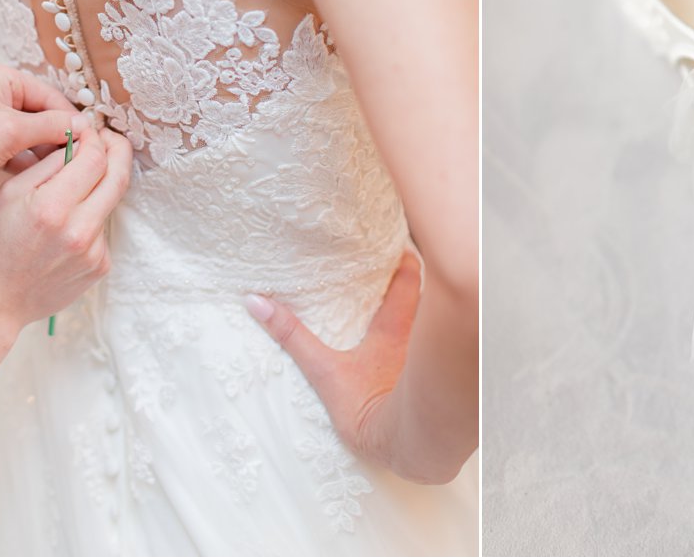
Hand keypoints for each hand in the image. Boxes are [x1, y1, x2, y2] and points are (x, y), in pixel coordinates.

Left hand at [0, 62, 81, 218]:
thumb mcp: (11, 133)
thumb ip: (52, 126)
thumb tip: (86, 125)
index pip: (51, 95)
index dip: (72, 120)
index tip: (93, 143)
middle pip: (44, 113)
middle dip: (59, 137)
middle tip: (80, 159)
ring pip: (33, 134)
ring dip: (46, 151)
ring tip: (62, 170)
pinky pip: (20, 149)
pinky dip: (30, 161)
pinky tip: (42, 178)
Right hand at [0, 125, 130, 332]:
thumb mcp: (9, 195)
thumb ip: (48, 165)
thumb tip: (79, 142)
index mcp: (52, 208)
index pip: (95, 160)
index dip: (97, 139)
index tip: (91, 132)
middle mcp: (79, 230)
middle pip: (118, 178)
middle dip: (118, 151)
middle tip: (108, 140)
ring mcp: (94, 252)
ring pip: (110, 203)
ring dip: (99, 188)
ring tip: (73, 189)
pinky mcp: (101, 267)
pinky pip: (104, 229)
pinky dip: (92, 218)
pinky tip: (66, 228)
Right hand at [246, 252, 426, 477]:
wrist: (412, 448)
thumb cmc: (371, 409)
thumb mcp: (325, 372)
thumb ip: (293, 339)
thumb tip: (257, 302)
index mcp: (395, 328)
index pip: (409, 279)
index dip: (406, 260)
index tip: (399, 245)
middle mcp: (420, 338)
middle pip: (426, 299)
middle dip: (415, 284)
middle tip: (400, 270)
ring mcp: (429, 362)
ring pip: (432, 326)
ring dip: (424, 314)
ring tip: (407, 308)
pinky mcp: (436, 385)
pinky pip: (434, 356)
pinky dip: (429, 346)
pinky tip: (418, 356)